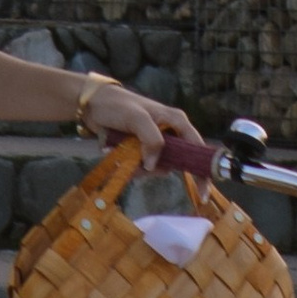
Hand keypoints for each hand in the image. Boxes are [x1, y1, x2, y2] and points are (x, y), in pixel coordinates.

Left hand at [78, 81, 202, 166]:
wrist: (92, 104)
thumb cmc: (117, 105)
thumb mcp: (136, 118)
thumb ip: (150, 139)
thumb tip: (153, 165)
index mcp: (175, 121)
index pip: (196, 147)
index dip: (202, 170)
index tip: (203, 193)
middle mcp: (170, 132)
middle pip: (176, 162)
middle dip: (159, 169)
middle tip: (141, 168)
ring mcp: (155, 142)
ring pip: (158, 167)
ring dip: (141, 169)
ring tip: (123, 156)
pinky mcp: (141, 149)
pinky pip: (143, 167)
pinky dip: (133, 167)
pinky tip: (119, 156)